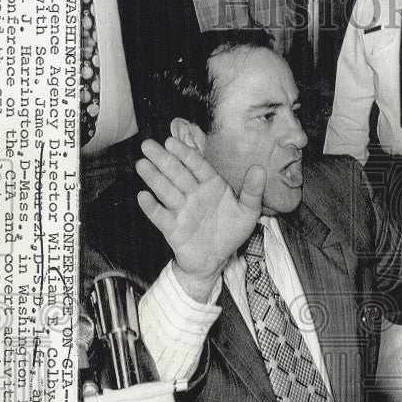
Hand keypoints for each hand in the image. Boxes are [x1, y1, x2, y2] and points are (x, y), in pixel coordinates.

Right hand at [136, 137, 264, 300]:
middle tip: (147, 145)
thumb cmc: (231, 231)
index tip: (172, 141)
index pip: (197, 166)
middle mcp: (194, 195)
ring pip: (167, 192)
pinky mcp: (173, 229)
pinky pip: (161, 217)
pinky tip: (143, 196)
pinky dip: (152, 207)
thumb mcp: (248, 212)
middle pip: (177, 175)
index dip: (185, 154)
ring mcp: (182, 211)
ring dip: (154, 178)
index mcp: (211, 186)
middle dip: (163, 160)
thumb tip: (260, 168)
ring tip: (142, 164)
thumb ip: (253, 191)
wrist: (216, 260)